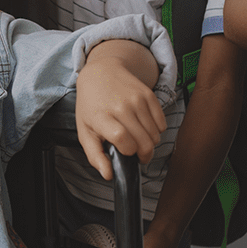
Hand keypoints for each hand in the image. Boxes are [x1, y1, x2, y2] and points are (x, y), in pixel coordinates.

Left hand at [75, 46, 166, 178]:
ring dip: (149, 143)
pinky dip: (156, 131)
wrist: (102, 72)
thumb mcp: (85, 131)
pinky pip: (162, 124)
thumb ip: (95, 156)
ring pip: (155, 135)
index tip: (126, 153)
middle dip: (143, 154)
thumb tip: (109, 175)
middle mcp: (121, 107)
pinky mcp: (149, 95)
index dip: (128, 151)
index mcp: (101, 117)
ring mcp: (137, 100)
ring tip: (138, 138)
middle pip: (144, 141)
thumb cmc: (91, 105)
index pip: (123, 140)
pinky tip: (144, 127)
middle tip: (136, 153)